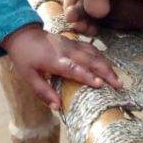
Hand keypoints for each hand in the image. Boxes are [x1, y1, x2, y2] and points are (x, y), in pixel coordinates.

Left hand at [2, 24, 121, 108]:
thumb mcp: (29, 77)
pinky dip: (102, 57)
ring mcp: (72, 45)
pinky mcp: (74, 42)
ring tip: (118, 78)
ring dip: (107, 65)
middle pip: (90, 60)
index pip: (73, 68)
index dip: (87, 76)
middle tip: (118, 84)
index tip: (100, 84)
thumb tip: (57, 107)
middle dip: (106, 72)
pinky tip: (109, 66)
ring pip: (94, 54)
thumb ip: (43, 92)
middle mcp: (66, 51)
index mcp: (54, 60)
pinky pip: (91, 49)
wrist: (24, 35)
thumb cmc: (25, 58)